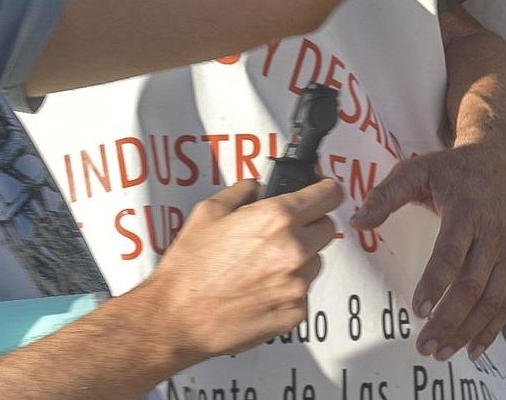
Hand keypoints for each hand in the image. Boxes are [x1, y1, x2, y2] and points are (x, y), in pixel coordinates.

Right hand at [140, 178, 341, 364]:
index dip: (325, 190)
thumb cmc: (188, 270)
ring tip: (262, 266)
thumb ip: (243, 192)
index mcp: (277, 218)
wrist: (176, 319)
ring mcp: (297, 284)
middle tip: (281, 234)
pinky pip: (303, 292)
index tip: (322, 193)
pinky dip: (288, 289)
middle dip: (309, 226)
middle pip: (327, 228)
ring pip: (316, 261)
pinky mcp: (295, 313)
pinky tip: (260, 289)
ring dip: (299, 259)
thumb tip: (257, 187)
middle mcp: (294, 250)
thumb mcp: (209, 212)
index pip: (329, 194)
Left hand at [350, 142, 505, 361]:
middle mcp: (492, 233)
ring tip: (442, 351)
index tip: (419, 309)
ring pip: (493, 299)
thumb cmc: (452, 170)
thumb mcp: (416, 171)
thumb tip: (358, 222)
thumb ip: (386, 195)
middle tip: (425, 344)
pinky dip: (493, 328)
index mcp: (466, 210)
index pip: (452, 252)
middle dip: (450, 319)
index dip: (436, 282)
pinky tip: (473, 348)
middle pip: (473, 284)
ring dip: (469, 330)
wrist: (496, 160)